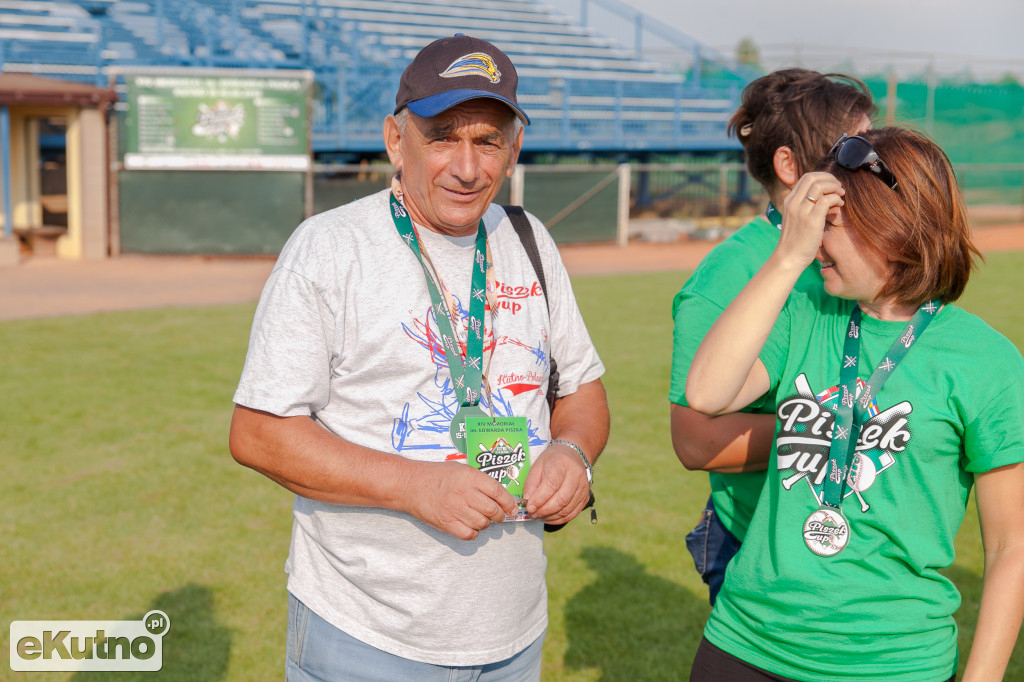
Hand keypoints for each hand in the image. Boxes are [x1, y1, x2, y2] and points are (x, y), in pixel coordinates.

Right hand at [402, 461, 517, 540]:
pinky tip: (469, 526)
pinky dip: (473, 533)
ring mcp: (455, 509)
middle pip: (493, 510)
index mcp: (471, 477)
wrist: (411, 484)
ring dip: (485, 524)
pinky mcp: (447, 523)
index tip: (511, 509)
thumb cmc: (436, 475)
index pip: (498, 492)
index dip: (509, 503)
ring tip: (480, 519)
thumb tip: (498, 494)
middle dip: (499, 516)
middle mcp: (465, 493)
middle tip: (497, 516)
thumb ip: (479, 480)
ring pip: (483, 524)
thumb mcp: (461, 469)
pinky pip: (469, 534)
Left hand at [522, 443, 590, 524]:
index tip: (529, 507)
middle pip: (561, 499)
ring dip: (550, 517)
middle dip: (544, 510)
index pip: (552, 484)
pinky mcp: (585, 497)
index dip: (540, 498)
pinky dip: (559, 519)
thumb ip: (531, 483)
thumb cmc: (552, 461)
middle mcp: (576, 475)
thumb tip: (528, 502)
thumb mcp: (537, 465)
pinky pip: (572, 513)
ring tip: (538, 517)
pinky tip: (548, 518)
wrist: (573, 456)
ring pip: (567, 509)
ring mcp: (583, 487)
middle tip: (532, 514)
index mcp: (562, 464)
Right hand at [778, 172, 844, 267]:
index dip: (822, 177)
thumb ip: (804, 206)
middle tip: (839, 187)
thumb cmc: (795, 241)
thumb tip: (820, 197)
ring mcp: (801, 211)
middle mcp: (793, 203)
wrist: (789, 257)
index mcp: (789, 201)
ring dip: (834, 187)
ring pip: (820, 186)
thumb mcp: (795, 219)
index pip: (806, 178)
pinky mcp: (812, 220)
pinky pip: (827, 200)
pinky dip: (837, 199)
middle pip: (812, 177)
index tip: (831, 185)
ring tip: (841, 194)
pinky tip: (840, 205)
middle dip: (829, 178)